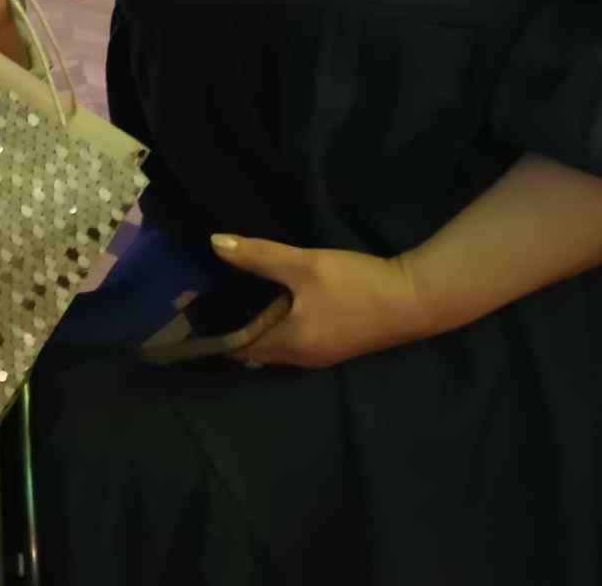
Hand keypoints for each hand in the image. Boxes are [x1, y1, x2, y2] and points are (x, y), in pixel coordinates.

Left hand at [211, 233, 431, 368]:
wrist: (416, 298)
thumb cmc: (356, 283)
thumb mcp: (305, 265)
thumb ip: (259, 256)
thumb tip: (215, 243)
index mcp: (288, 343)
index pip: (235, 344)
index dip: (209, 327)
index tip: (185, 306)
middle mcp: (299, 358)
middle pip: (251, 346)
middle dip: (226, 324)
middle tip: (200, 296)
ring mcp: (318, 355)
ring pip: (270, 344)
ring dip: (249, 324)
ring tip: (225, 296)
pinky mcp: (333, 344)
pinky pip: (288, 340)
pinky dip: (270, 324)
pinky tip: (266, 302)